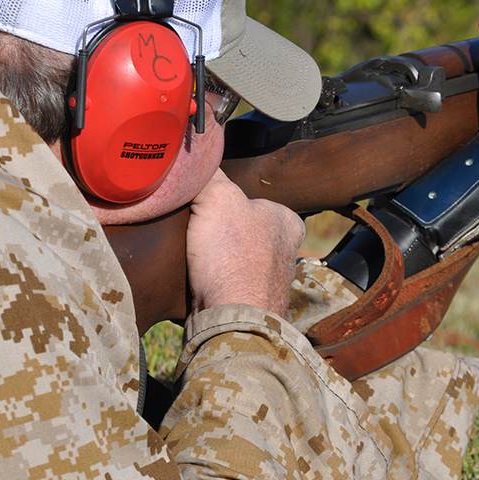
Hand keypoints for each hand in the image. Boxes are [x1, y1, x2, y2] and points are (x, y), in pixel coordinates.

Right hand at [185, 169, 304, 317]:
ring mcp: (265, 279)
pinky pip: (220, 280)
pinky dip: (205, 279)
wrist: (229, 321)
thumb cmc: (234, 260)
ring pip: (228, 254)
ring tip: (191, 254)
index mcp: (287, 221)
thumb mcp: (218, 197)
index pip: (250, 196)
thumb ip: (209, 174)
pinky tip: (193, 276)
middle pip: (237, 225)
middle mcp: (282, 250)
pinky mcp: (245, 301)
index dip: (221, 197)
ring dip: (208, 256)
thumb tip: (196, 158)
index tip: (202, 202)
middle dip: (214, 227)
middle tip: (193, 228)